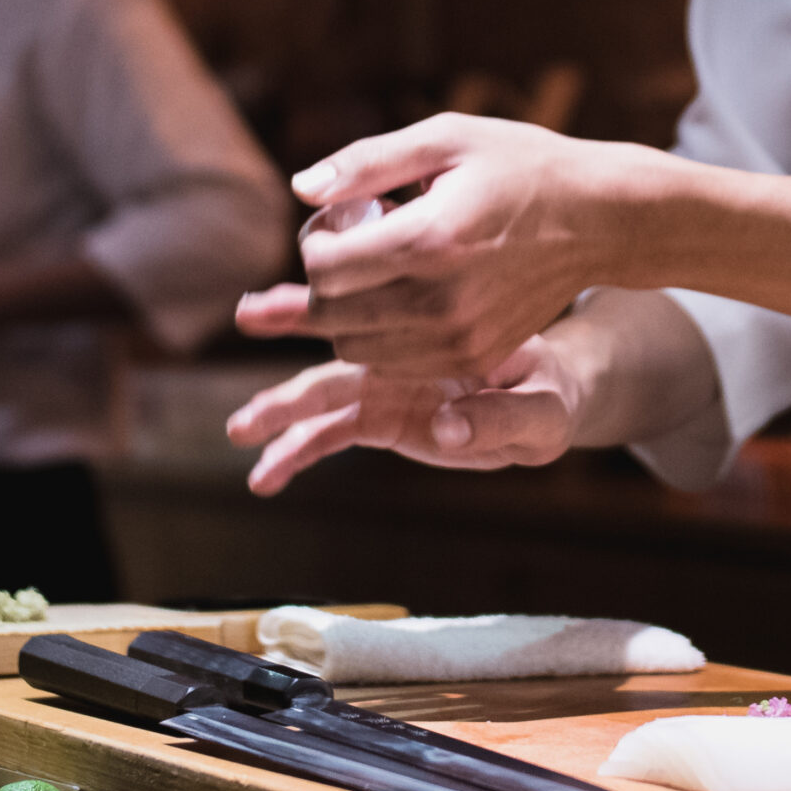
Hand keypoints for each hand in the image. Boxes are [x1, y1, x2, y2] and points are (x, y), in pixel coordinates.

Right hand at [224, 335, 579, 494]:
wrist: (550, 395)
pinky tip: (264, 477)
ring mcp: (386, 384)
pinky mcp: (382, 416)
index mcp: (435, 333)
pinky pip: (331, 434)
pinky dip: (296, 452)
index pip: (380, 322)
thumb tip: (446, 432)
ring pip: (322, 393)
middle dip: (292, 344)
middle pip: (335, 350)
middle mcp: (400, 352)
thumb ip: (502, 417)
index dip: (337, 315)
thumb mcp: (544, 408)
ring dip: (280, 410)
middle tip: (247, 343)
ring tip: (239, 431)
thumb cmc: (552, 392)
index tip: (301, 313)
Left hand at [241, 113, 655, 376]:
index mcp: (428, 238)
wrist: (598, 219)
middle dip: (322, 279)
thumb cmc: (519, 166)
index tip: (342, 216)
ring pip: (354, 348)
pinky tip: (405, 295)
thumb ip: (365, 163)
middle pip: (330, 314)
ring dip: (347, 313)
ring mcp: (460, 338)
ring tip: (381, 269)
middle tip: (353, 242)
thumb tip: (301, 188)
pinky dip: (380, 336)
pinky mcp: (473, 357)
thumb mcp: (446, 139)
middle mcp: (441, 300)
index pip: (323, 267)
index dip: (315, 240)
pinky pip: (393, 364)